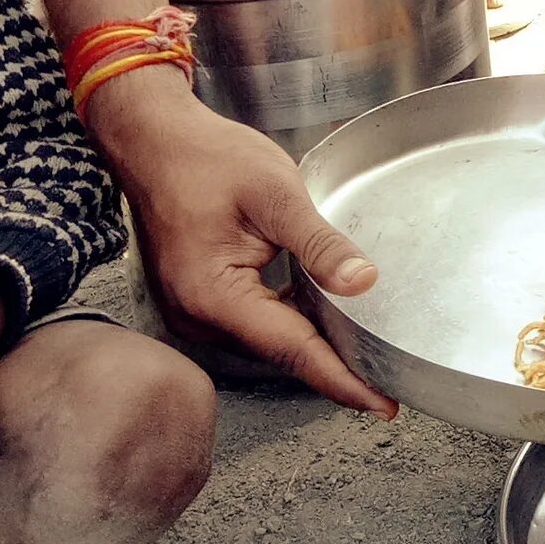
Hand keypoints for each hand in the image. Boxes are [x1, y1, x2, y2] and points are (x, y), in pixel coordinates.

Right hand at [87, 73, 396, 415]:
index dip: (342, 379)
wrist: (153, 139)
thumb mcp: (275, 194)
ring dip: (314, 340)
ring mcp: (195, 310)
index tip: (383, 405)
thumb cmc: (205, 157)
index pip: (293, 350)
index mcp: (214, 296)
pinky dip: (291, 319)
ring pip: (269, 338)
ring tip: (367, 349)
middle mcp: (199, 316)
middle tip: (390, 375)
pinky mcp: (200, 298)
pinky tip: (323, 311)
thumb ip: (320, 244)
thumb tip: (363, 283)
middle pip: (282, 352)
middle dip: (336, 364)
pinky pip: (254, 320)